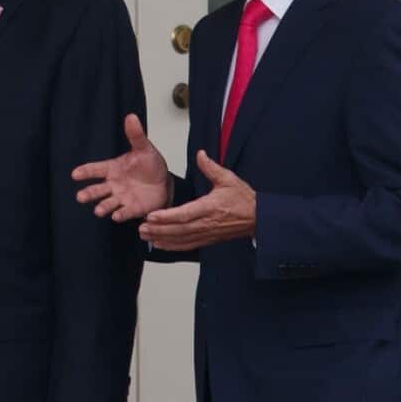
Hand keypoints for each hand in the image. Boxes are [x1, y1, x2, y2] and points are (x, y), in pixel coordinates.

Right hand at [72, 114, 169, 221]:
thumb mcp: (144, 148)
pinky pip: (124, 212)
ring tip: (98, 210)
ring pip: (108, 203)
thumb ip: (135, 135)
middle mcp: (114, 184)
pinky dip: (120, 214)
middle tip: (80, 197)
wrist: (164, 182)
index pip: (96, 169)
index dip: (85, 172)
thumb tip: (131, 116)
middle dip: (89, 193)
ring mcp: (122, 197)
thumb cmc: (150, 165)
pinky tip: (116, 216)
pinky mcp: (132, 208)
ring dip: (103, 206)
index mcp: (113, 169)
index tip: (75, 174)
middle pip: (97, 189)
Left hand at [139, 150, 255, 251]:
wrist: (258, 218)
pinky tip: (160, 244)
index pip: (184, 214)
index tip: (152, 215)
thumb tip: (200, 154)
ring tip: (145, 235)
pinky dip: (172, 246)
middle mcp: (206, 223)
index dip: (167, 216)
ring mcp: (206, 234)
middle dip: (158, 229)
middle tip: (141, 227)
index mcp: (210, 207)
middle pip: (178, 229)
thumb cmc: (243, 199)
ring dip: (162, 238)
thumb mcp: (229, 178)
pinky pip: (187, 245)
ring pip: (180, 239)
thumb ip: (211, 167)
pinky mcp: (207, 240)